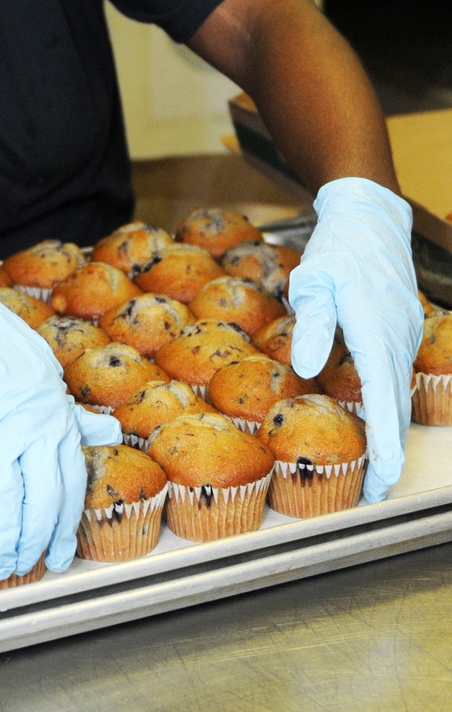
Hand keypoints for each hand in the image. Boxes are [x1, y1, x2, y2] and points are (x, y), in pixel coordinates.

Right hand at [0, 290, 120, 578]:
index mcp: (54, 416)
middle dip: (37, 543)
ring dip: (4, 541)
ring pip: (6, 500)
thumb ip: (70, 412)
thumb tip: (109, 432)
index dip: (66, 525)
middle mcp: (29, 427)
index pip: (71, 483)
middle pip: (43, 500)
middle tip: (26, 568)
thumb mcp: (44, 373)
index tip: (60, 553)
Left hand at [289, 178, 423, 502]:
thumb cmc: (338, 248)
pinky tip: (377, 425)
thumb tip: (307, 369)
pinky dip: (389, 406)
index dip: (385, 443)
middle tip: (375, 493)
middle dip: (390, 453)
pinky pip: (396, 376)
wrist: (369, 218)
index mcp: (374, 330)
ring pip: (399, 394)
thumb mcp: (315, 281)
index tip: (384, 479)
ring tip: (376, 471)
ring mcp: (403, 336)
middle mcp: (396, 339)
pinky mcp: (400, 332)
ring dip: (390, 432)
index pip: (383, 398)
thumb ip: (314, 325)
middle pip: (397, 407)